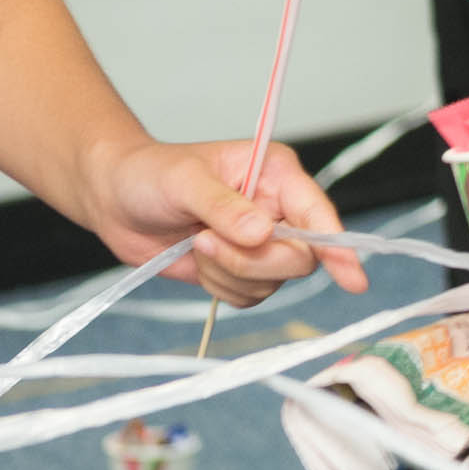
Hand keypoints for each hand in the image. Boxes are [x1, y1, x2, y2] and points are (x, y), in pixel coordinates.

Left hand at [83, 137, 370, 304]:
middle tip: (206, 242)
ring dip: (228, 272)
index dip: (338, 246)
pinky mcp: (241, 268)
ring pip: (273, 281)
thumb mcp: (184, 181)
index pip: (317, 214)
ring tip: (196, 242)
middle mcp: (277, 208)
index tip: (353, 278)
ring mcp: (261, 242)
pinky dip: (220, 286)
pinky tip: (198, 260)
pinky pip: (249, 295)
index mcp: (276, 173)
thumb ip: (223, 207)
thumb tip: (261, 234)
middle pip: (300, 257)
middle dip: (252, 261)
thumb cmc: (150, 174)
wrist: (115, 198)